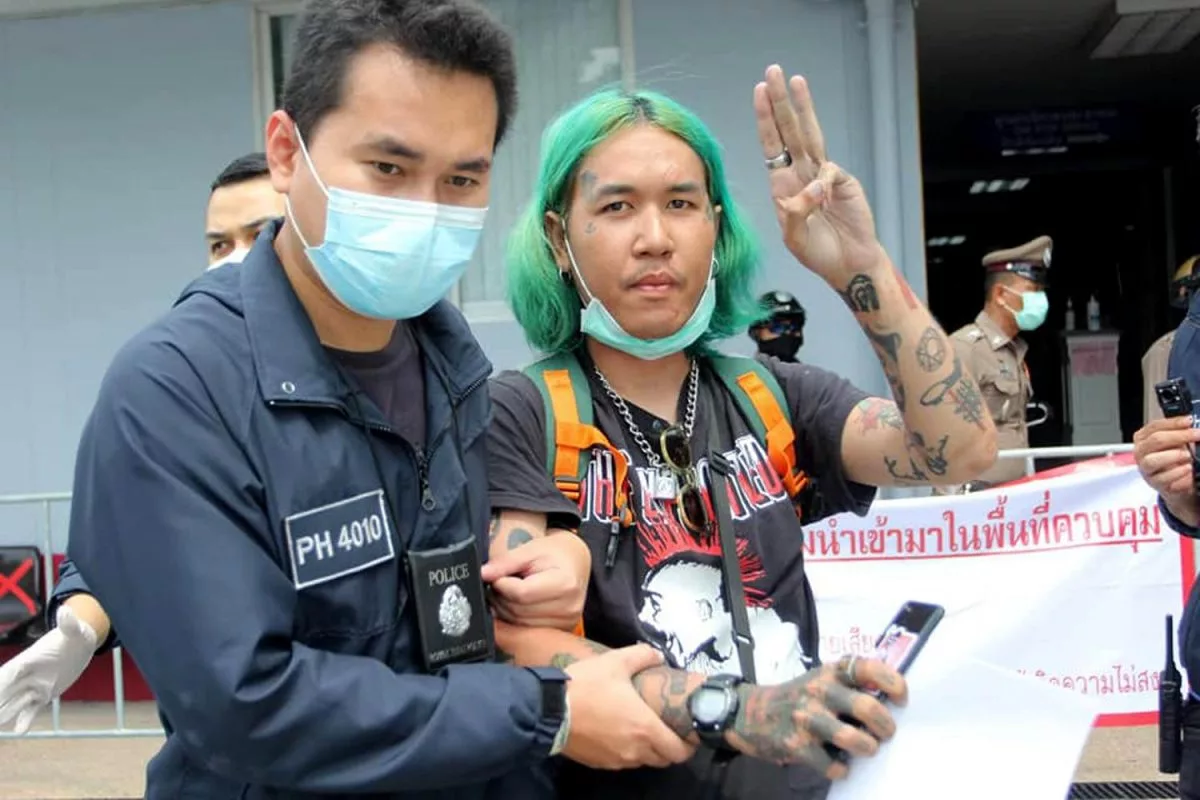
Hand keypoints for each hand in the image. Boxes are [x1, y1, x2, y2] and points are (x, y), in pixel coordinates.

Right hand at [0, 604, 97, 733]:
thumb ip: (69, 624)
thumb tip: (66, 610)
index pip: (11, 672)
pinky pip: (32, 709)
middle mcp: (28, 675)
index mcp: (30, 659)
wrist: (81, 646)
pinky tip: (20, 731)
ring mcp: (35, 686)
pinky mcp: (44, 694)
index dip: (1, 681)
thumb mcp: (75, 631)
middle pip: (6, 691)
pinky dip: (25, 719)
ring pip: (15, 702)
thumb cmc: (75, 635)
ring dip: (4, 713)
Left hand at [483, 533, 589, 629]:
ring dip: (505, 610)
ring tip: (508, 592)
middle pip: (519, 611)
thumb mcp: (530, 549)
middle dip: (501, 598)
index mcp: (565, 584)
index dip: (502, 585)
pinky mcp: (561, 630)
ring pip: (519, 624)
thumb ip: (506, 562)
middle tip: (499, 583)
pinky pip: (527, 631)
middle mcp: (569, 608)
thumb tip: (483, 574)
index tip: (497, 576)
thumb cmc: (554, 554)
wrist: (575, 563)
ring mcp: (566, 622)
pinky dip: (514, 619)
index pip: (522, 593)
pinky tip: (516, 604)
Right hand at [561, 644, 695, 768]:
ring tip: (643, 731)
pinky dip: (626, 752)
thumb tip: (657, 655)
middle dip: (670, 747)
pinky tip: (618, 734)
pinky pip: (621, 762)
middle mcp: (634, 750)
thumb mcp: (616, 662)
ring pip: (642, 762)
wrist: (548, 709)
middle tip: (667, 729)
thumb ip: (642, 656)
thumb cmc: (586, 685)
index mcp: (645, 728)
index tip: (688, 733)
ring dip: (647, 750)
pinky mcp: (598, 763)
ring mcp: (616, 760)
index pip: (679, 751)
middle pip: (663, 760)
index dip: (688, 745)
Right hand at [726, 655, 906, 778]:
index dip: (893, 683)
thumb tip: (889, 701)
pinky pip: (832, 765)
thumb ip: (849, 684)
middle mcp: (819, 691)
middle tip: (886, 733)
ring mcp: (807, 718)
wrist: (749, 714)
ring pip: (853, 738)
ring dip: (868, 748)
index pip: (869, 668)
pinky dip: (841, 769)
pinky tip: (839, 765)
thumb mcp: (820, 680)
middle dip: (885, 726)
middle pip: (867, 707)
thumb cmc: (796, 697)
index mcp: (830, 672)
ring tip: (866, 749)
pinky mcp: (796, 744)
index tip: (901, 700)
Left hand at [753, 65, 883, 282]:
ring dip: (803, 108)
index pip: (772, 144)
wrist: (849, 264)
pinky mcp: (843, 182)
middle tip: (774, 72)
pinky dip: (822, 184)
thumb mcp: (795, 239)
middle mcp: (801, 174)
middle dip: (780, 102)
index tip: (759, 92)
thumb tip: (807, 189)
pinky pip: (830, 173)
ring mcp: (823, 176)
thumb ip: (794, 215)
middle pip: (790, 130)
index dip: (766, 119)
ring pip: (811, 135)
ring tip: (797, 82)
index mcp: (783, 185)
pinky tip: (823, 200)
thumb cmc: (819, 253)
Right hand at [1134, 416, 1199, 524]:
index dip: (1174, 423)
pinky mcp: (1154, 484)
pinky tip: (1188, 470)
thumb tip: (1190, 425)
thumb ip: (1179, 433)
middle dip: (1179, 436)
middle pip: (1156, 440)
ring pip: (1153, 460)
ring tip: (1189, 456)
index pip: (1155, 426)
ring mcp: (1146, 469)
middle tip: (1196, 435)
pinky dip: (1179, 473)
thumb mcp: (1173, 443)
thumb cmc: (1173, 460)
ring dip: (1174, 456)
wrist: (1175, 483)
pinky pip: (1164, 478)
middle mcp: (1141, 453)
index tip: (1189, 421)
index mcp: (1143, 438)